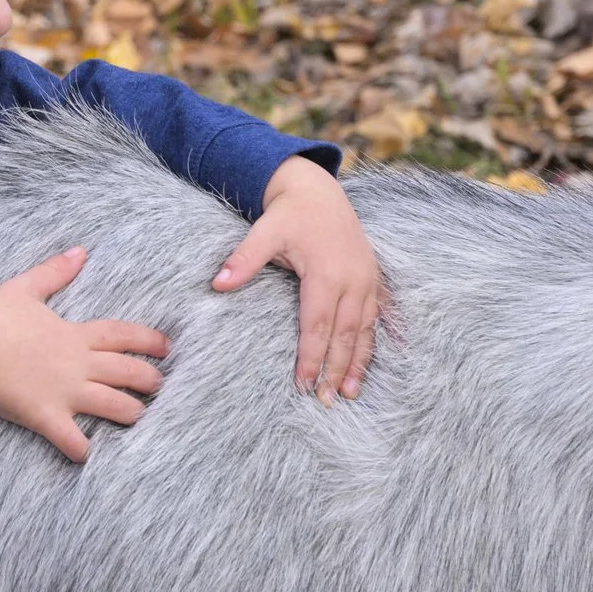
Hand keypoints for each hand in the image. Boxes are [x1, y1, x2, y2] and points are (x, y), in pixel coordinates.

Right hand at [0, 248, 167, 462]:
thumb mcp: (25, 288)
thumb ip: (55, 271)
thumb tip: (79, 250)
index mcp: (74, 334)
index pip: (122, 335)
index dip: (148, 340)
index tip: (167, 347)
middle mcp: (77, 364)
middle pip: (126, 371)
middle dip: (149, 380)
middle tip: (161, 386)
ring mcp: (64, 391)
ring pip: (112, 405)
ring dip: (130, 413)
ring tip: (139, 417)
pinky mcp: (45, 415)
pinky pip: (71, 438)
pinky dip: (82, 450)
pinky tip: (90, 456)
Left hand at [213, 155, 384, 401]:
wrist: (319, 191)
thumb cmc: (290, 214)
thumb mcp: (265, 230)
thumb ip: (244, 258)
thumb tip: (218, 284)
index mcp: (326, 272)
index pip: (317, 325)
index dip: (311, 357)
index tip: (303, 384)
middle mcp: (352, 279)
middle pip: (344, 334)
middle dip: (335, 369)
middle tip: (325, 400)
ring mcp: (367, 280)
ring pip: (364, 330)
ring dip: (357, 363)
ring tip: (349, 393)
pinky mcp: (373, 280)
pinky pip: (374, 319)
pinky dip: (369, 344)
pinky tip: (363, 366)